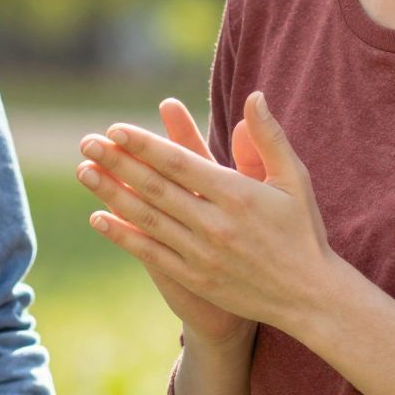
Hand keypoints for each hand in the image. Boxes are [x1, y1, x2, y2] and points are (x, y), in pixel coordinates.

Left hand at [78, 92, 341, 339]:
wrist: (310, 297)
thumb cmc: (303, 231)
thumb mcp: (295, 180)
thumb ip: (269, 138)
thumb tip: (254, 96)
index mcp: (238, 195)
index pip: (180, 163)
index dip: (145, 145)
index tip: (116, 128)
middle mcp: (216, 224)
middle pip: (155, 187)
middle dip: (117, 162)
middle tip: (86, 141)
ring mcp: (203, 254)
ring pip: (146, 218)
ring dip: (111, 193)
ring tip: (83, 171)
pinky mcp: (196, 278)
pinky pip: (151, 253)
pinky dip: (123, 236)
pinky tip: (98, 218)